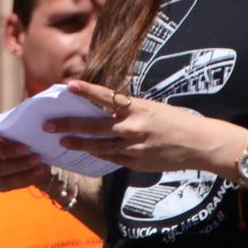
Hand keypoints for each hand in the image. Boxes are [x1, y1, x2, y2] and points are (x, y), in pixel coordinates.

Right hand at [0, 123, 49, 191]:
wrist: (37, 157)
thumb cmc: (27, 136)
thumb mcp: (25, 126)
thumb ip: (22, 119)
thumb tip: (33, 109)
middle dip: (6, 150)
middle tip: (26, 148)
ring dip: (19, 164)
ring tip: (38, 159)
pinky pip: (7, 183)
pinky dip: (24, 177)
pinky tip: (39, 171)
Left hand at [44, 79, 202, 172]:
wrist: (199, 144)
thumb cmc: (176, 121)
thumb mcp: (152, 108)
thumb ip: (128, 110)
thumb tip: (105, 111)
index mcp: (137, 108)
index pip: (106, 97)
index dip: (87, 91)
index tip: (69, 85)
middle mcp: (132, 126)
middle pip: (93, 126)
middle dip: (68, 125)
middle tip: (48, 125)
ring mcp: (133, 146)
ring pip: (98, 146)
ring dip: (78, 144)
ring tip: (62, 142)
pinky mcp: (136, 162)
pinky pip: (112, 158)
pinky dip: (99, 154)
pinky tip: (88, 152)